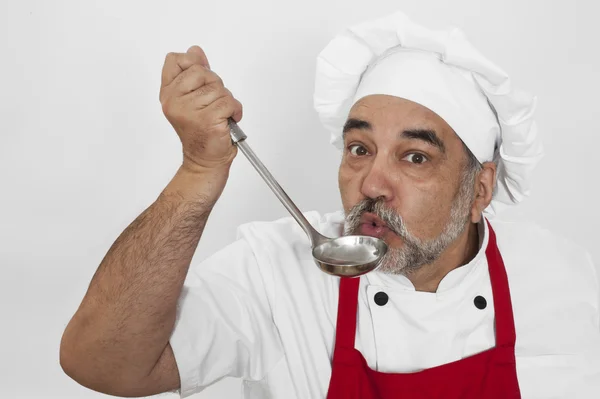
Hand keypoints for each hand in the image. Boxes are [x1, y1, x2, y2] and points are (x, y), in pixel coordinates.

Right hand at [159, 45, 242, 170]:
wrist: (204, 160)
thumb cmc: (201, 131)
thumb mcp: (193, 98)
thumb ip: (194, 73)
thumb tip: (195, 51)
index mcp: (168, 93)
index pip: (175, 60)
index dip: (193, 64)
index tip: (201, 81)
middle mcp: (174, 101)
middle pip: (202, 71)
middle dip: (215, 85)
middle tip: (212, 104)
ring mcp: (189, 110)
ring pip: (218, 88)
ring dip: (226, 101)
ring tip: (219, 116)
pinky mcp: (207, 119)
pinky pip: (229, 102)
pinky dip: (234, 111)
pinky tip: (227, 120)